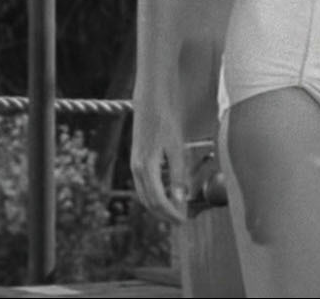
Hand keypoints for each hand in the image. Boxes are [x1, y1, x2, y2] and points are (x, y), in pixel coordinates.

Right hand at [130, 79, 189, 224]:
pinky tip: (167, 193)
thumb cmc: (165, 119)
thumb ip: (178, 174)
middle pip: (148, 202)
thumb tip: (181, 199)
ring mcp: (135, 164)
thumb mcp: (176, 147)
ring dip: (159, 206)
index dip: (171, 213)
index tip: (184, 220)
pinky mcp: (138, 159)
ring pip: (144, 194)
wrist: (151, 98)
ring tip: (175, 211)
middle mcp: (137, 168)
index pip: (158, 200)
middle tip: (181, 220)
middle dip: (164, 214)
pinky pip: (144, 184)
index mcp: (146, 167)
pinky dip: (154, 194)